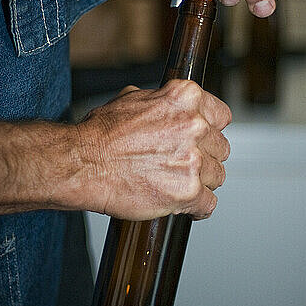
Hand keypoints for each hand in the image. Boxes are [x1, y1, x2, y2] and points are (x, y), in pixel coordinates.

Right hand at [76, 80, 231, 220]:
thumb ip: (164, 102)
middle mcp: (195, 126)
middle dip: (205, 156)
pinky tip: (186, 204)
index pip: (222, 116)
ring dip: (200, 181)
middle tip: (184, 163)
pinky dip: (198, 208)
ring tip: (177, 182)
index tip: (204, 139)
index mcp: (186, 98)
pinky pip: (209, 204)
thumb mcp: (134, 98)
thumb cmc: (102, 133)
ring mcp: (193, 160)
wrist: (83, 164)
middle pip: (221, 148)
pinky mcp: (188, 192)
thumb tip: (174, 106)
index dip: (211, 130)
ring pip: (217, 176)